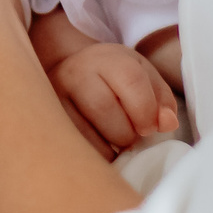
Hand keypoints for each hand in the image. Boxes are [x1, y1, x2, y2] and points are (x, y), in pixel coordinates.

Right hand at [43, 42, 180, 159]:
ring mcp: (54, 96)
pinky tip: (100, 147)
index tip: (149, 128)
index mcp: (108, 58)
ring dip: (109, 147)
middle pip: (103, 107)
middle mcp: (76, 72)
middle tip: (132, 137)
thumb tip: (166, 124)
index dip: (146, 110)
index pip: (130, 80)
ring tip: (115, 141)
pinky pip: (72, 145)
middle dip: (126, 132)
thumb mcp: (144, 79)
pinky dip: (93, 154)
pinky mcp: (46, 119)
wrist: (73, 74)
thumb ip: (162, 100)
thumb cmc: (116, 80)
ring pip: (83, 131)